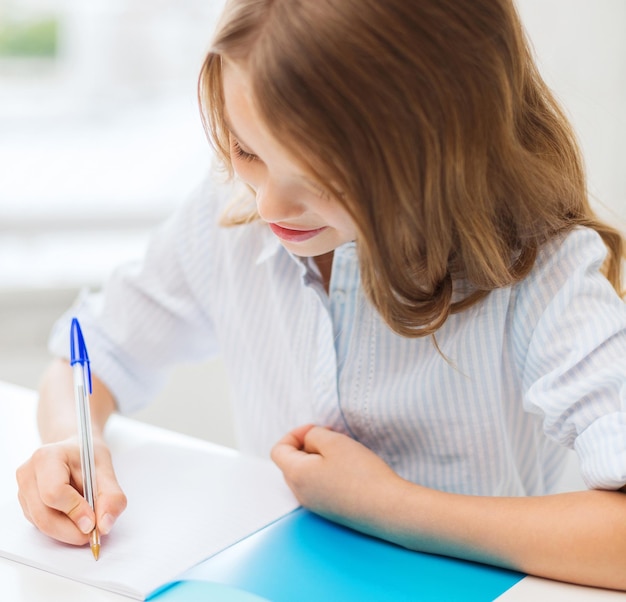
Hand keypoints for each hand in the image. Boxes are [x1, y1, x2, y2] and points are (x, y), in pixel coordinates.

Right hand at [16, 437, 126, 545]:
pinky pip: (41, 526)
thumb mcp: (106, 469)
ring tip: (87, 518)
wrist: (74, 451)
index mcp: (47, 457)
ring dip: (67, 531)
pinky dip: (61, 527)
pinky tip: (74, 514)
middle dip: (72, 530)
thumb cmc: (87, 456)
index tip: (93, 521)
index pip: (54, 492)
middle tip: (93, 532)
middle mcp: (28, 474)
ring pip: (42, 525)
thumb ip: (111, 497)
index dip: (75, 511)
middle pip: (44, 515)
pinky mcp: (25, 505)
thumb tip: (105, 525)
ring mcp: (23, 490)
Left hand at [271, 425, 407, 534]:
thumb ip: (313, 435)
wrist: (388, 509)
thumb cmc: (361, 474)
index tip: (317, 429)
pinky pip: (318, 486)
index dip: (294, 433)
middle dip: (306, 445)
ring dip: (318, 459)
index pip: (278, 450)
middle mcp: (300, 494)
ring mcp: (314, 506)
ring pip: (305, 474)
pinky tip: (349, 471)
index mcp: (296, 475)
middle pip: (290, 462)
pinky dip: (327, 473)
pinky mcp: (329, 512)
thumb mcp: (335, 442)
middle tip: (332, 438)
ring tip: (342, 453)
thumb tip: (307, 443)